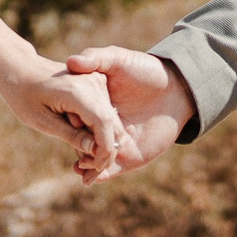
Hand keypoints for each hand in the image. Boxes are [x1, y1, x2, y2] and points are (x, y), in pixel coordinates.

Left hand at [0, 54, 124, 181]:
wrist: (20, 68)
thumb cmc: (24, 95)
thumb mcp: (42, 121)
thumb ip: (70, 135)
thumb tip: (94, 151)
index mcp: (78, 91)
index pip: (104, 124)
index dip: (104, 150)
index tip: (94, 170)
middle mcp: (93, 82)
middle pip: (113, 124)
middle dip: (105, 151)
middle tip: (88, 173)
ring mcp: (97, 81)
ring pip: (112, 120)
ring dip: (102, 142)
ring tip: (82, 161)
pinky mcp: (97, 83)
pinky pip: (105, 112)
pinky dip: (98, 131)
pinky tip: (83, 143)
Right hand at [64, 45, 194, 175]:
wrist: (178, 88)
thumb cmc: (146, 70)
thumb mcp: (118, 59)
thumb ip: (96, 58)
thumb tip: (71, 61)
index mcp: (96, 105)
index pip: (76, 119)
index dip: (68, 123)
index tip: (59, 123)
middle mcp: (104, 126)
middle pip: (83, 141)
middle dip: (75, 149)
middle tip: (71, 150)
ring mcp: (117, 143)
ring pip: (94, 159)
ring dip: (85, 166)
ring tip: (80, 166)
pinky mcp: (131, 156)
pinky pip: (112, 169)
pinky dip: (100, 176)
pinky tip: (92, 177)